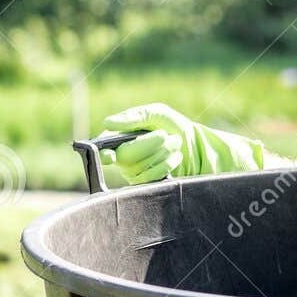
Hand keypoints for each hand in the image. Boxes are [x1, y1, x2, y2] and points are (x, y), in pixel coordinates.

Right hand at [99, 104, 266, 186]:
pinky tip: (175, 156)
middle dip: (149, 143)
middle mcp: (122, 158)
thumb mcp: (155, 113)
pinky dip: (168, 164)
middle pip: (126, 156)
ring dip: (163, 152)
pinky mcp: (149, 183)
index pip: (102, 151)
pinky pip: (153, 178)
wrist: (194, 144)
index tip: (111, 156)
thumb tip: (108, 123)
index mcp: (118, 138)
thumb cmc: (171, 125)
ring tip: (175, 142)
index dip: (103, 155)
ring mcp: (134, 173)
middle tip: (165, 134)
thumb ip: (133, 116)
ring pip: (142, 166)